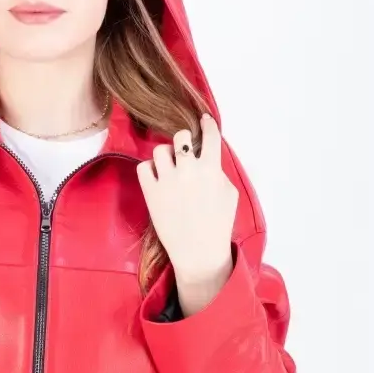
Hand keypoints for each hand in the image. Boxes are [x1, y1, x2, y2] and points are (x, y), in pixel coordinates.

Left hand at [136, 113, 237, 282]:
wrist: (199, 252)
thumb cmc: (219, 224)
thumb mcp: (230, 194)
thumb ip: (219, 171)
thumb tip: (208, 158)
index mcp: (211, 169)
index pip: (210, 136)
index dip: (207, 125)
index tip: (204, 120)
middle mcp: (188, 170)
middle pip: (180, 136)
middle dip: (183, 142)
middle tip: (184, 153)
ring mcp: (167, 181)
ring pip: (160, 150)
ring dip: (165, 156)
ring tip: (170, 169)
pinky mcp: (151, 193)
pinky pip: (143, 167)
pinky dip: (149, 170)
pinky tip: (157, 179)